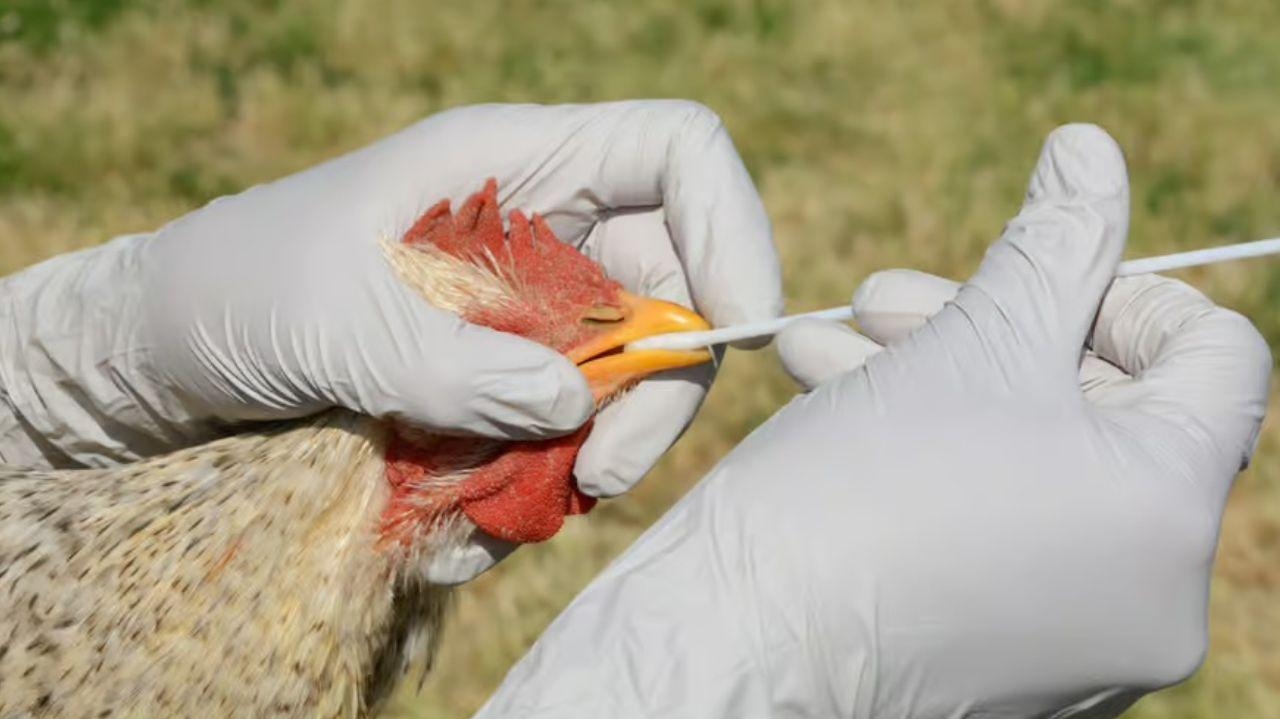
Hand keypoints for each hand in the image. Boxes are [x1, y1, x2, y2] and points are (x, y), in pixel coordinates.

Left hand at [0, 101, 780, 504]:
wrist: (167, 350)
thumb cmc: (237, 291)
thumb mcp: (337, 322)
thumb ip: (458, 367)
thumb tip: (574, 409)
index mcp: (515, 163)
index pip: (677, 156)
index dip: (732, 228)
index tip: (736, 329)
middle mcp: (541, 231)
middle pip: (672, 289)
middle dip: (656, 389)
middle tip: (600, 473)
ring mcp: (526, 311)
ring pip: (623, 380)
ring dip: (584, 454)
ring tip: (496, 509)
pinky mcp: (502, 379)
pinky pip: (562, 434)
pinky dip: (531, 484)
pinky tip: (459, 522)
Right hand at [472, 125, 1270, 717]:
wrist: (738, 646)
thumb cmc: (851, 496)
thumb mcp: (967, 342)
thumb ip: (1055, 241)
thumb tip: (1093, 151)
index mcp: (1167, 512)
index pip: (1220, 360)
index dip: (1126, 290)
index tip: (1031, 278)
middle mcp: (1152, 594)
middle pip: (1109, 410)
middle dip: (992, 329)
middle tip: (888, 298)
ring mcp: (1085, 638)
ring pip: (1038, 466)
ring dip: (938, 383)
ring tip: (831, 346)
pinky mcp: (1016, 656)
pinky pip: (1003, 530)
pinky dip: (936, 461)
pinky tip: (836, 404)